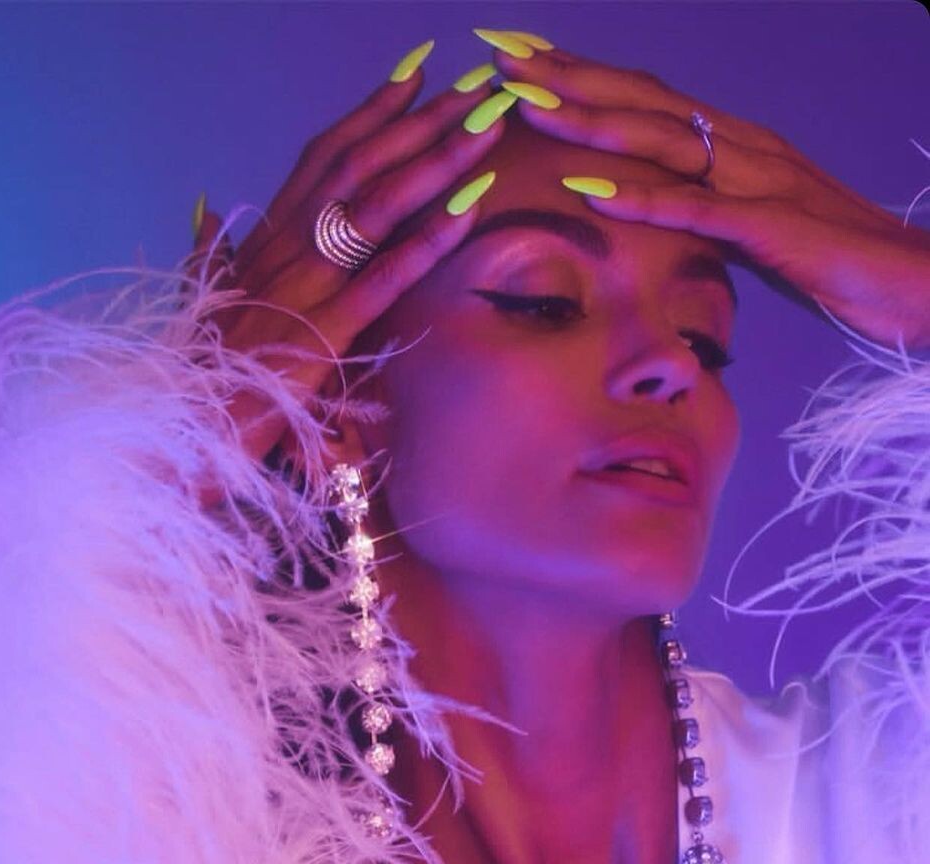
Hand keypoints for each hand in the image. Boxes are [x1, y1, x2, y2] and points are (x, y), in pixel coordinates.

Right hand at [180, 56, 507, 485]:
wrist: (183, 423)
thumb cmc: (200, 370)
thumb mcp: (200, 300)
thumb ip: (206, 253)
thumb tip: (206, 211)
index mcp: (263, 240)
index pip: (322, 159)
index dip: (370, 114)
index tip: (415, 75)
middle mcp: (283, 249)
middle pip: (359, 165)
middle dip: (421, 120)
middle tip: (477, 84)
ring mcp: (303, 287)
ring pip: (375, 207)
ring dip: (436, 160)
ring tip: (488, 125)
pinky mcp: (322, 331)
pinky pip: (382, 278)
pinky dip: (426, 242)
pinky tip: (468, 210)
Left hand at [486, 43, 929, 349]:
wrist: (912, 281)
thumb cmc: (834, 259)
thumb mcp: (751, 230)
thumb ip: (702, 211)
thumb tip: (652, 210)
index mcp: (733, 145)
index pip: (646, 98)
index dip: (583, 76)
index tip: (521, 60)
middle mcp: (741, 146)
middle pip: (641, 102)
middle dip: (568, 77)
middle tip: (501, 56)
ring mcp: (757, 179)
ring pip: (659, 140)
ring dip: (588, 120)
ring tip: (527, 103)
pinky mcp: (770, 225)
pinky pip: (695, 207)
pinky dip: (639, 196)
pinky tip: (588, 187)